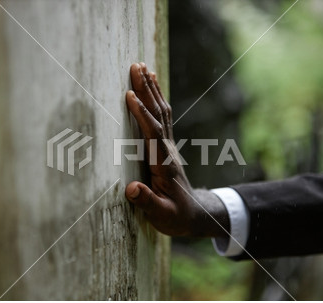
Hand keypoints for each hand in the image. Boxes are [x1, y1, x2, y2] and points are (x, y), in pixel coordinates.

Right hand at [125, 63, 229, 236]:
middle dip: (147, 90)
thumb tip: (132, 189)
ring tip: (144, 68)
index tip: (129, 95)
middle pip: (158, 115)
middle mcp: (167, 151)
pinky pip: (162, 119)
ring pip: (161, 113)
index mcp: (163, 165)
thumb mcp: (161, 215)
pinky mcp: (165, 147)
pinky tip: (151, 90)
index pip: (152, 133)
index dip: (141, 114)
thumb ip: (147, 202)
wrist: (193, 214)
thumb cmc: (174, 216)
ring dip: (152, 90)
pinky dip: (156, 100)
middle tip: (137, 66)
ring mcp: (168, 147)